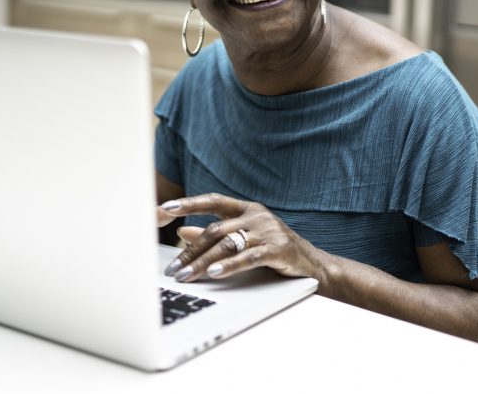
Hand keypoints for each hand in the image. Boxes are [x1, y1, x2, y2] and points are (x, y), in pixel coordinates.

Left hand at [158, 193, 322, 282]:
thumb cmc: (274, 251)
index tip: (164, 209)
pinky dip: (229, 266)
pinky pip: (248, 257)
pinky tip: (214, 273)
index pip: (214, 201)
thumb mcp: (245, 239)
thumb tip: (183, 231)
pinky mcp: (277, 248)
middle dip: (191, 251)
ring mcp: (268, 231)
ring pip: (227, 245)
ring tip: (187, 276)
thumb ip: (215, 235)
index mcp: (248, 209)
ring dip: (203, 263)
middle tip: (174, 269)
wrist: (313, 265)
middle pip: (215, 230)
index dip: (189, 203)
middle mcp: (257, 216)